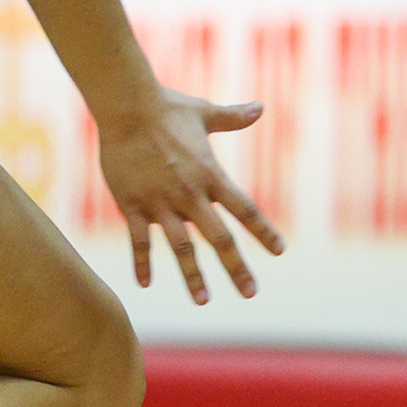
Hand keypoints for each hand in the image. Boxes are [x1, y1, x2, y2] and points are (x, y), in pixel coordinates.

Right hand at [98, 91, 286, 302]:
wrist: (126, 106)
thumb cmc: (167, 107)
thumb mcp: (205, 114)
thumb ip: (234, 117)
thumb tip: (261, 106)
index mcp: (211, 175)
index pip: (245, 209)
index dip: (263, 232)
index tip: (279, 251)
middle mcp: (190, 194)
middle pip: (220, 238)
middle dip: (237, 267)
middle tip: (250, 293)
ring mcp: (160, 202)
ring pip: (181, 247)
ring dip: (193, 276)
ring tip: (204, 301)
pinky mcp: (132, 204)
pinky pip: (138, 240)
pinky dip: (142, 262)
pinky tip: (145, 284)